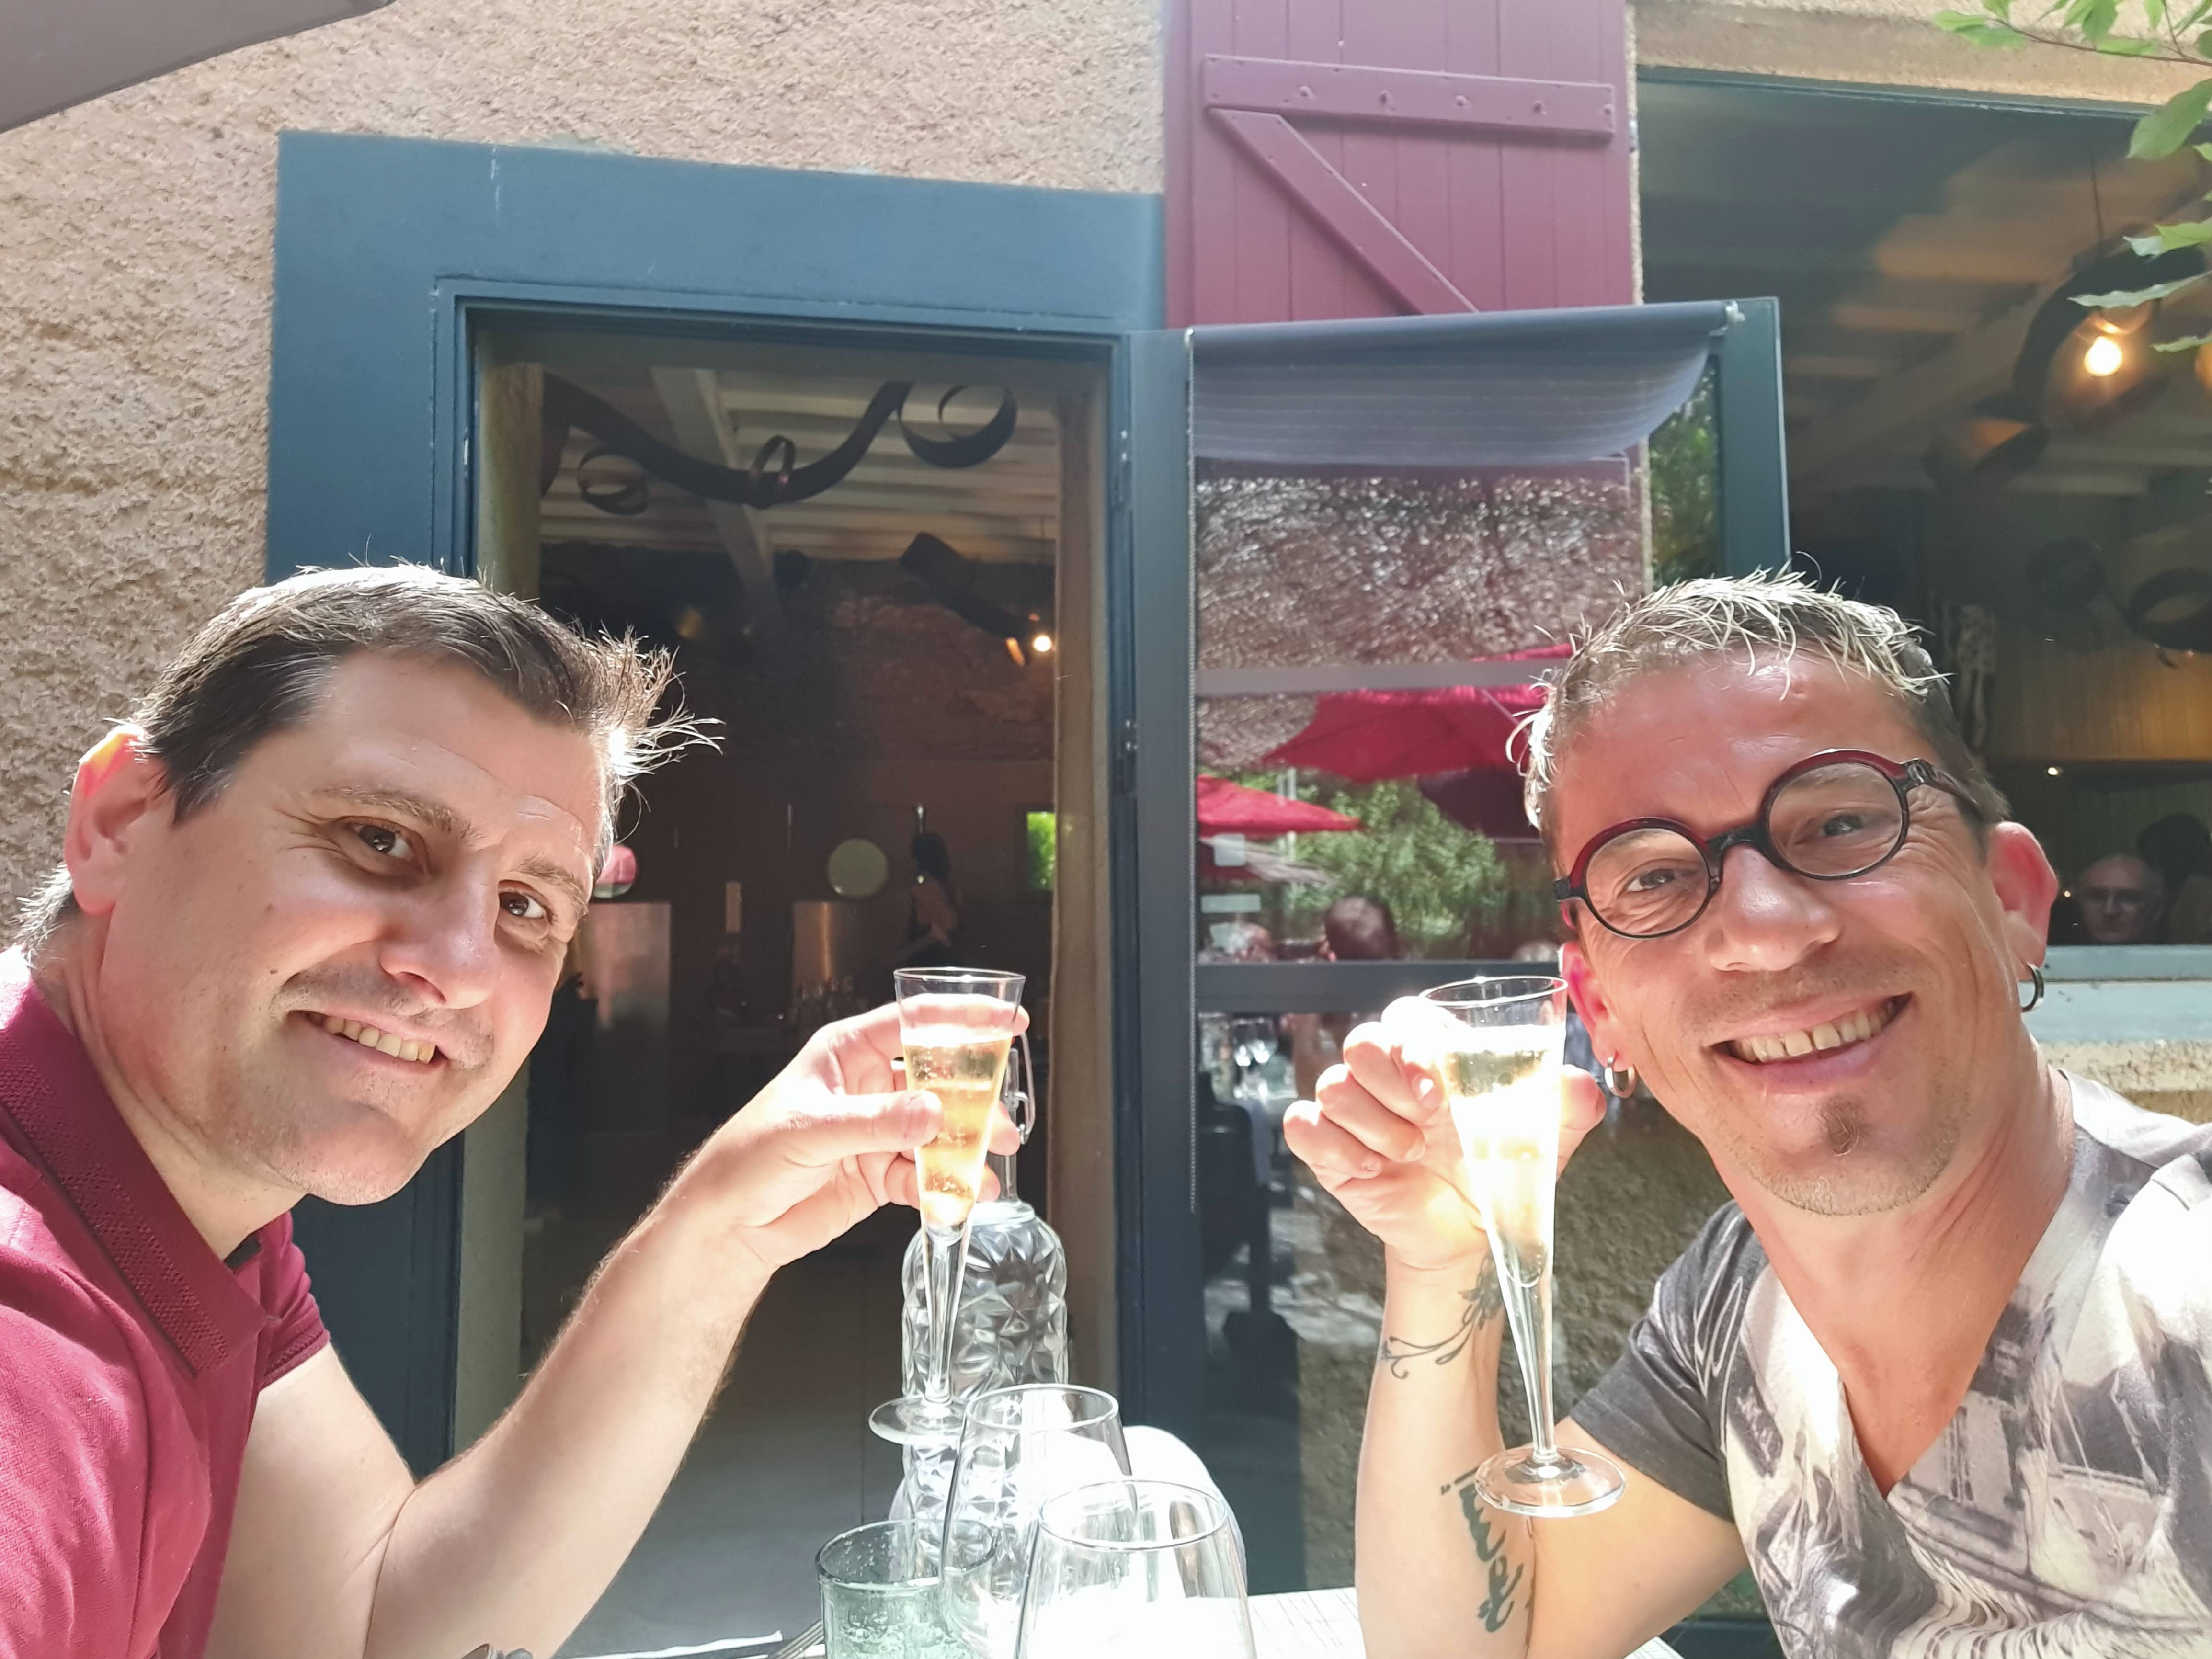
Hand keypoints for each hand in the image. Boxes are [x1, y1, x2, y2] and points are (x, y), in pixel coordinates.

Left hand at [682, 1003, 1021, 1279]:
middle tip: (1002, 1125)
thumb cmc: (747, 1158)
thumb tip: (934, 1113)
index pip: (915, 1021)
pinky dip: (944, 1187)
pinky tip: (959, 1198)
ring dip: (965, 1150)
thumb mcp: (812, 1130)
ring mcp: (878, 1131)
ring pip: (938, 1132)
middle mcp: (870, 1087)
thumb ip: (877, 1121)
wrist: (727, 1224)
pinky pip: (924, 1174)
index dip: (965, 1018)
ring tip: (987, 1170)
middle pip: (939, 1081)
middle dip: (975, 1101)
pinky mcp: (880, 1173)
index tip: (1009, 1021)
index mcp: (849, 1054)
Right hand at [1282, 996, 1605, 1274]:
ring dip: (1373, 1123)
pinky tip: (1371, 1169)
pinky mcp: (1328, 1152)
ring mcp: (1353, 1114)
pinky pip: (1303, 1126)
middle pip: (1360, 1042)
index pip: (1404, 1016)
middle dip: (1392, 1080)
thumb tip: (1583, 1084)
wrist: (1472, 1237)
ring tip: (1411, 1153)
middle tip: (1430, 1119)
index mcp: (1433, 1058)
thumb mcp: (1545, 1136)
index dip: (1414, 1041)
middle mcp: (1387, 1078)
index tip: (1442, 1088)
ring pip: (1333, 1085)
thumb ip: (1567, 1102)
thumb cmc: (1502, 1174)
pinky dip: (1333, 1145)